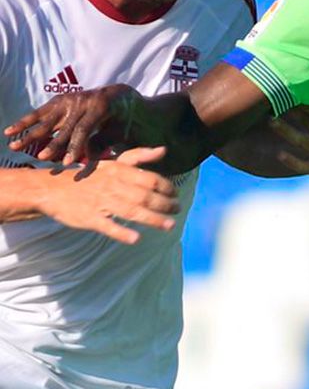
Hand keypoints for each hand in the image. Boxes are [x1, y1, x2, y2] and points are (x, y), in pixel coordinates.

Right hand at [4, 84, 139, 166]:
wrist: (120, 95)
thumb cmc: (123, 118)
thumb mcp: (120, 130)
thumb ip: (104, 142)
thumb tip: (87, 159)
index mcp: (99, 106)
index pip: (83, 129)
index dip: (74, 146)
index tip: (65, 163)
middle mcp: (81, 100)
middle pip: (63, 125)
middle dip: (51, 143)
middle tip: (40, 158)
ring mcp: (68, 99)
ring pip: (46, 118)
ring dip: (29, 133)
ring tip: (13, 146)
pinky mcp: (59, 100)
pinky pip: (40, 112)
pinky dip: (24, 122)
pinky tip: (9, 131)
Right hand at [36, 146, 178, 244]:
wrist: (51, 188)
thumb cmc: (90, 176)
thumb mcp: (114, 162)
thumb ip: (139, 156)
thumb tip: (163, 150)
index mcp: (119, 171)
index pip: (150, 179)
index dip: (166, 187)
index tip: (176, 194)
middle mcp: (112, 185)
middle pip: (145, 196)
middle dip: (165, 204)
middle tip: (177, 210)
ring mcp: (100, 202)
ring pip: (132, 211)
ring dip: (153, 219)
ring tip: (169, 225)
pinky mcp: (88, 218)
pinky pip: (107, 226)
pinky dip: (121, 232)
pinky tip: (136, 238)